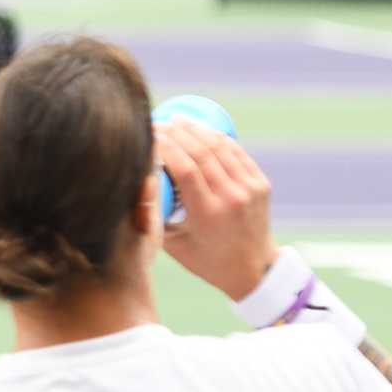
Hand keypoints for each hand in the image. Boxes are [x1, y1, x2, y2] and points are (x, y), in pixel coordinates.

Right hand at [156, 118, 279, 300]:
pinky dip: (218, 138)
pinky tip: (202, 130)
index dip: (165, 146)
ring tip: (177, 120)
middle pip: (202, 152)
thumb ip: (154, 217)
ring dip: (197, 129)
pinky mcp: (260, 184)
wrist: (254, 270)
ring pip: (221, 147)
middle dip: (177, 132)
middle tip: (158, 123)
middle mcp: (232, 198)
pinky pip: (237, 153)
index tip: (149, 135)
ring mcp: (250, 189)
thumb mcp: (173, 245)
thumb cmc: (206, 260)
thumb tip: (131, 187)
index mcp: (208, 214)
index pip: (185, 168)